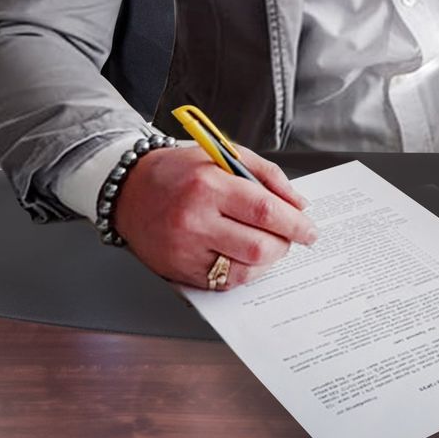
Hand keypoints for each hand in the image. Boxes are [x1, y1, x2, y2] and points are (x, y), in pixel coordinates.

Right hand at [111, 145, 317, 289]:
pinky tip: (244, 257)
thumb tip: (299, 204)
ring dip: (267, 261)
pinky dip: (245, 272)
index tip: (310, 230)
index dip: (296, 224)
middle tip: (289, 237)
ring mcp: (186, 249)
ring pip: (246, 269)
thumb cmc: (179, 172)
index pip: (266, 211)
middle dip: (285, 244)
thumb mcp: (225, 155)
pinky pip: (225, 282)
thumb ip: (267, 176)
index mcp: (209, 185)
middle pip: (260, 246)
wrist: (129, 191)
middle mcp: (195, 219)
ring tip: (266, 244)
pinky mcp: (180, 270)